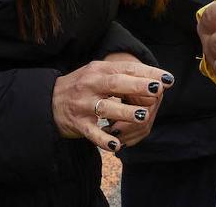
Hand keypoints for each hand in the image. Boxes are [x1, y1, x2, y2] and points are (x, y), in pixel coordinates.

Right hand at [52, 59, 173, 152]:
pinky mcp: (78, 123)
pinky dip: (104, 140)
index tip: (167, 79)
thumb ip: (122, 75)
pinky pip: (92, 133)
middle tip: (157, 90)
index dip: (147, 73)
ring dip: (124, 112)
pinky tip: (117, 146)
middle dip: (137, 86)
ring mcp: (83, 104)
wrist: (48, 100)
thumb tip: (154, 80)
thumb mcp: (98, 73)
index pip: (125, 69)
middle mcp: (90, 84)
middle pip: (116, 83)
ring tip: (143, 116)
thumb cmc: (82, 86)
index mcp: (98, 70)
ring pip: (105, 108)